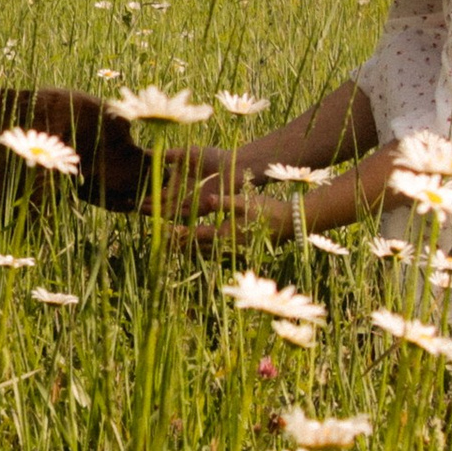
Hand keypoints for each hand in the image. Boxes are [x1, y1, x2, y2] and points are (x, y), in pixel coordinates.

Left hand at [171, 195, 301, 252]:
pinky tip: (197, 247)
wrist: (289, 223)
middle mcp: (228, 245)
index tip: (166, 232)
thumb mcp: (245, 202)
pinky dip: (204, 250)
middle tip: (162, 242)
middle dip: (181, 245)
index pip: (198, 235)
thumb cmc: (267, 209)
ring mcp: (234, 249)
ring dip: (190, 249)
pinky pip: (217, 252)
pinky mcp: (239, 249)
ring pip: (207, 252)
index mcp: (227, 233)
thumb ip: (224, 202)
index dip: (182, 234)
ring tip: (174, 246)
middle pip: (199, 247)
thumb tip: (206, 198)